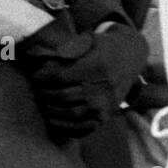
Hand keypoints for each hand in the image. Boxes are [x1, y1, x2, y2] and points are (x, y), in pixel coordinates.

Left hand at [20, 16, 148, 140]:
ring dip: (52, 111)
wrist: (132, 57)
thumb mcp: (91, 38)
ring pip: (70, 114)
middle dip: (45, 95)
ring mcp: (104, 105)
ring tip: (44, 104)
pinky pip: (82, 128)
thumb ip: (72, 46)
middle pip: (62, 97)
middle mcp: (101, 87)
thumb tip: (52, 57)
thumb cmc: (105, 47)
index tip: (36, 77)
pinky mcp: (106, 116)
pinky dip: (65, 128)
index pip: (60, 77)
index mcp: (95, 66)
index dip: (43, 79)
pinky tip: (54, 120)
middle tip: (38, 91)